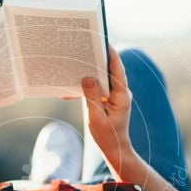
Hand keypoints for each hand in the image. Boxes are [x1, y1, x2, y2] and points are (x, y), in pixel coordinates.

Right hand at [81, 44, 132, 158]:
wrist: (113, 148)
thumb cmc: (107, 136)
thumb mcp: (97, 117)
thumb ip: (92, 97)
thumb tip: (86, 78)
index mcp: (121, 96)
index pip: (117, 71)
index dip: (111, 55)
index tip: (104, 42)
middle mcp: (119, 92)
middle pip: (109, 70)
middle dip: (96, 60)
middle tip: (84, 48)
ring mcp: (113, 95)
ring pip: (101, 78)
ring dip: (88, 73)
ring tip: (74, 64)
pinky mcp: (106, 98)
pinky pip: (95, 88)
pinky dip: (84, 88)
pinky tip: (68, 91)